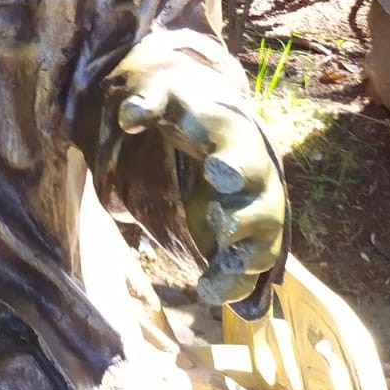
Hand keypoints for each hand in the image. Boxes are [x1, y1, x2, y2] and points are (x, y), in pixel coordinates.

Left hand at [117, 70, 285, 306]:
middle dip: (248, 212)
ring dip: (242, 258)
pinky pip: (249, 269)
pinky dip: (234, 284)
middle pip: (262, 198)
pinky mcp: (247, 239)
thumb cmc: (185, 113)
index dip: (232, 161)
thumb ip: (147, 102)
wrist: (212, 129)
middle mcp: (254, 175)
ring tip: (212, 281)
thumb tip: (127, 117)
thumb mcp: (165, 95)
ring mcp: (255, 209)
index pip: (239, 147)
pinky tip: (209, 293)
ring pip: (263, 240)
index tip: (217, 171)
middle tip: (225, 226)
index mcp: (234, 136)